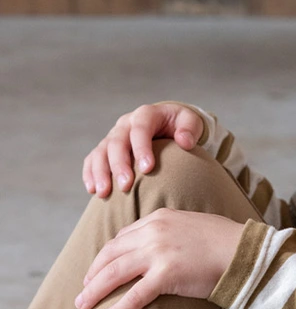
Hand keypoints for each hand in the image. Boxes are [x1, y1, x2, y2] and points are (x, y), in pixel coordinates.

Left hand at [75, 208, 244, 308]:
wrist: (247, 252)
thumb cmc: (226, 243)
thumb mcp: (193, 227)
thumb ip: (171, 233)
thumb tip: (160, 249)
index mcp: (159, 219)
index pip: (122, 237)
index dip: (106, 256)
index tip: (98, 270)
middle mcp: (154, 232)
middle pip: (111, 254)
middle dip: (92, 274)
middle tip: (83, 291)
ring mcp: (159, 252)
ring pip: (114, 273)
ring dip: (94, 291)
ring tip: (83, 306)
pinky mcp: (167, 274)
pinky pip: (134, 296)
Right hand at [83, 102, 203, 197]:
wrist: (168, 125)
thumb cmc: (181, 126)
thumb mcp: (191, 122)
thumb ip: (190, 129)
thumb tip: (184, 142)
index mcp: (146, 114)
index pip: (140, 129)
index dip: (141, 148)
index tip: (147, 169)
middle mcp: (126, 124)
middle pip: (117, 142)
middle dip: (119, 165)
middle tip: (125, 186)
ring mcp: (113, 135)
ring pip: (100, 151)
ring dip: (100, 172)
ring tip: (104, 193)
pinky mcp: (106, 148)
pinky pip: (93, 159)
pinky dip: (90, 173)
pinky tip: (93, 190)